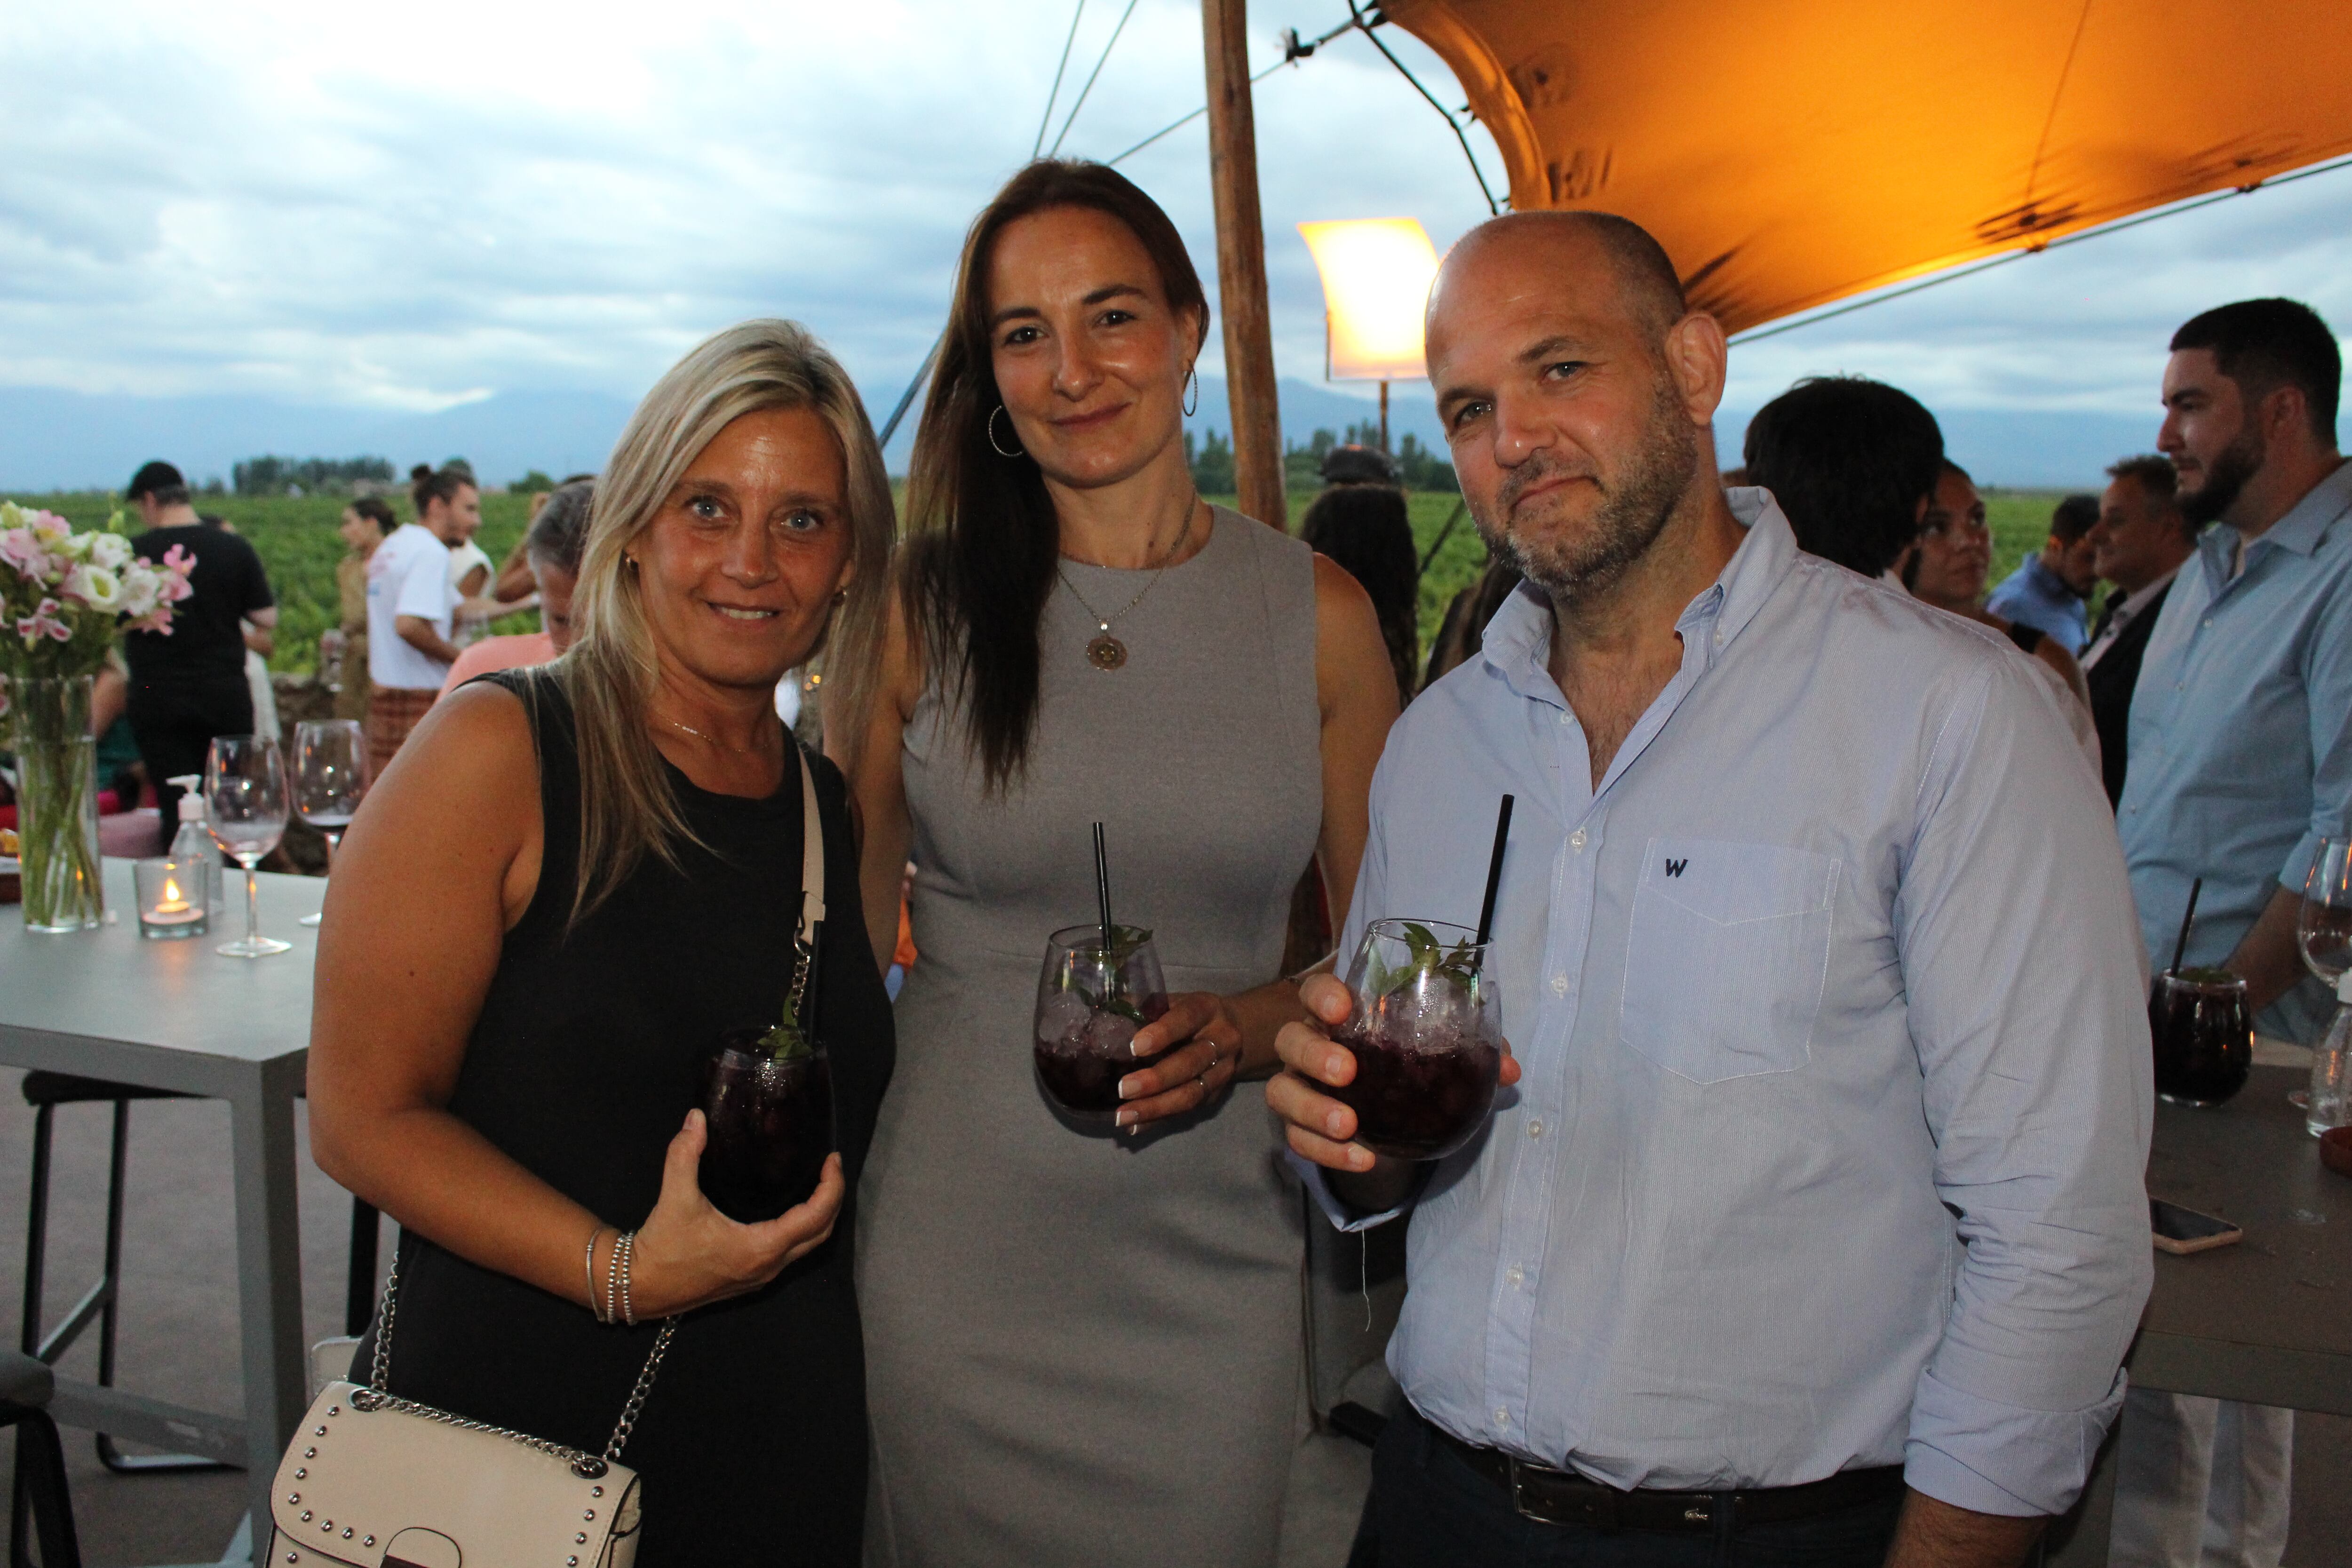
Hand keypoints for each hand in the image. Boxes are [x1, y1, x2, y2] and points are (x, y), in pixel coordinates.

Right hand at [625, 1110, 843, 1316]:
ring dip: (820, 1216)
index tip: (833, 1160)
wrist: (639, 1287)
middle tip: (830, 1168)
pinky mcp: (751, 1278)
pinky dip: (802, 1229)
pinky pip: (791, 1253)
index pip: (815, 1217)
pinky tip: (792, 1208)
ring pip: (808, 1246)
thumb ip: (685, 1154)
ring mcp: (761, 1276)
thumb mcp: (675, 1197)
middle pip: (821, 1233)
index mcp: (761, 1248)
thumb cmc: (662, 1247)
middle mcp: (768, 1266)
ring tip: (818, 1183)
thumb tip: (697, 1117)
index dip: (831, 1187)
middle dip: (833, 1199)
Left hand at [1114, 991, 1244, 1129]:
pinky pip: (1187, 1111)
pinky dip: (1159, 1119)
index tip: (1135, 1047)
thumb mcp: (1171, 1002)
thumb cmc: (1188, 1015)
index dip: (1163, 1033)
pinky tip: (1134, 1125)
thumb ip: (1141, 1008)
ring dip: (1155, 1107)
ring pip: (1191, 1093)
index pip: (1187, 1019)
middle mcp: (1221, 1040)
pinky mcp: (1215, 1094)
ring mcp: (1221, 1071)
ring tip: (1122, 1115)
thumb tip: (1100, 1018)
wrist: (1235, 1031)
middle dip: (1156, 1079)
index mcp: (1206, 1009)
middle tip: (1123, 1089)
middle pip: (1191, 1062)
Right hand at [1269, 973, 1521, 1172]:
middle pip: (1289, 1039)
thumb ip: (1473, 1052)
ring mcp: (1300, 1087)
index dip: (1322, 995)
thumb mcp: (1442, 1052)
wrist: (1391, 1110)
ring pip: (1281, 1091)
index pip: (1316, 991)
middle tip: (1348, 1072)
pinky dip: (1326, 1153)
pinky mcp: (1301, 1127)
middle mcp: (1311, 1045)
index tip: (1343, 1008)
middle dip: (1313, 1054)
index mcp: (1341, 1016)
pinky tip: (1362, 1159)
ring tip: (1349, 1126)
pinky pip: (1297, 1139)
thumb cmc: (1408, 1063)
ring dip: (1312, 1108)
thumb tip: (1509, 1070)